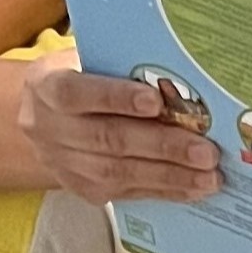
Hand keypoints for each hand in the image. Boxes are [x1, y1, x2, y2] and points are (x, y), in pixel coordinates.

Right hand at [15, 59, 220, 202]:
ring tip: (209, 176)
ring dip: (170, 176)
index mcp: (48, 86)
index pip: (77, 94)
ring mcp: (65, 164)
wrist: (41, 118)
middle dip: (162, 146)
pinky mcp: (83, 189)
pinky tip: (194, 188)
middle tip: (206, 152)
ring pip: (119, 173)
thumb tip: (179, 76)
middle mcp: (50, 129)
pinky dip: (164, 190)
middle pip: (108, 140)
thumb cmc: (80, 77)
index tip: (155, 101)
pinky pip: (126, 192)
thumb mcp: (88, 59)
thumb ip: (120, 66)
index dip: (116, 98)